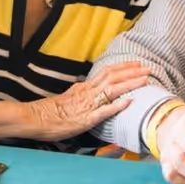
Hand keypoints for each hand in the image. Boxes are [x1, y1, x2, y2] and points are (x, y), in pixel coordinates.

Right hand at [26, 62, 148, 140]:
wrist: (35, 119)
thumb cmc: (50, 112)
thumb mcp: (68, 98)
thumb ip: (82, 94)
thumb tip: (92, 91)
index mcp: (84, 87)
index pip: (107, 72)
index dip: (124, 67)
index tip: (137, 64)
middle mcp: (88, 92)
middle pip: (113, 76)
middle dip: (133, 72)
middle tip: (149, 67)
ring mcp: (88, 105)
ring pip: (112, 89)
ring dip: (130, 83)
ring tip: (145, 79)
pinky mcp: (86, 119)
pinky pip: (104, 111)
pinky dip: (118, 105)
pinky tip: (129, 101)